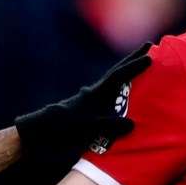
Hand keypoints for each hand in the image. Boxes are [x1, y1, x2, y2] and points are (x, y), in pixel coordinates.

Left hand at [16, 42, 154, 153]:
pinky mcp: (87, 114)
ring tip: (143, 70)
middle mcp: (93, 95)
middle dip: (133, 60)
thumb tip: (133, 124)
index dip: (134, 67)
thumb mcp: (83, 129)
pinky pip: (110, 102)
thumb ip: (107, 126)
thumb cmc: (57, 133)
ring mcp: (90, 103)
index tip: (151, 56)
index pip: (118, 77)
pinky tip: (127, 102)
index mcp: (94, 95)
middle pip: (116, 73)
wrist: (34, 139)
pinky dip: (122, 97)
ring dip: (128, 77)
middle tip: (149, 46)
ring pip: (113, 86)